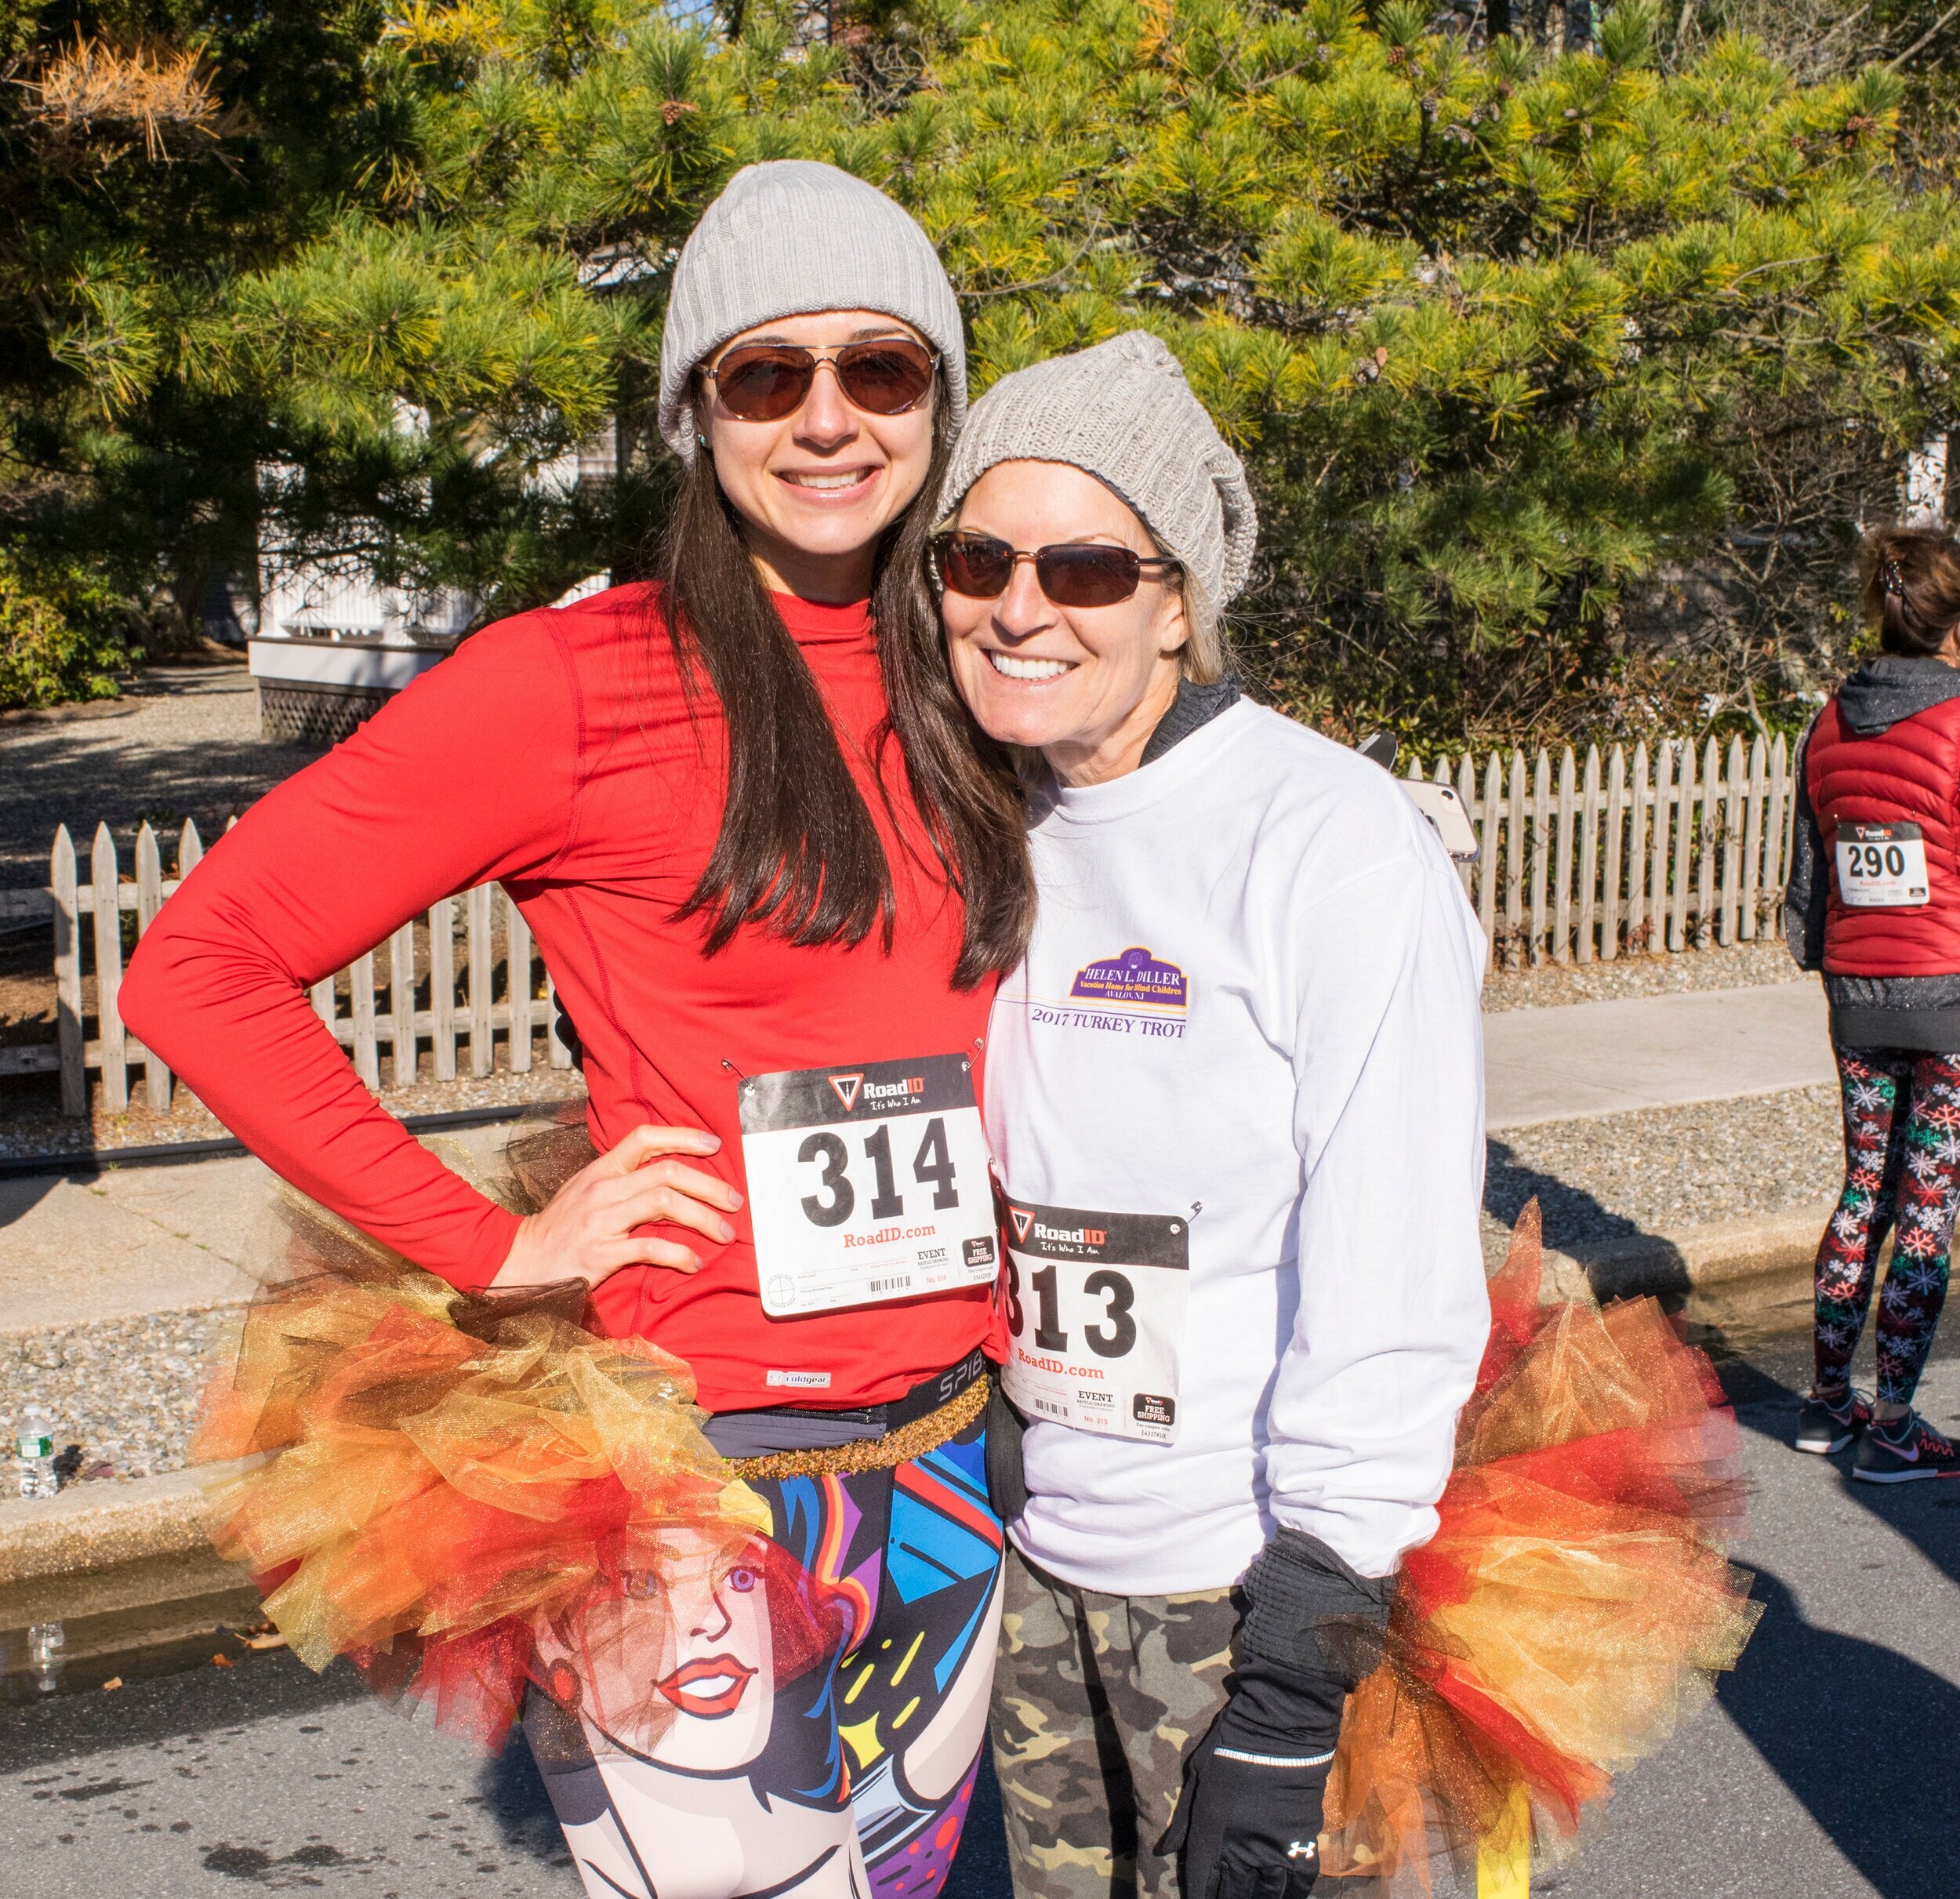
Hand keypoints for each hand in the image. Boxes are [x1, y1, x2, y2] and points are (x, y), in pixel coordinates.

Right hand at [491, 1124, 740, 1289]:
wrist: (521, 1262)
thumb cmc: (561, 1228)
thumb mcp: (586, 1191)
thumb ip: (623, 1179)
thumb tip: (671, 1176)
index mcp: (601, 1171)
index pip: (644, 1138)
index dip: (683, 1136)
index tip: (714, 1145)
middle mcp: (603, 1189)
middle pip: (667, 1173)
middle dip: (709, 1185)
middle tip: (734, 1201)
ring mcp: (600, 1221)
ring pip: (663, 1203)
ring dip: (702, 1217)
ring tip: (723, 1233)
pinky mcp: (599, 1254)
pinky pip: (648, 1248)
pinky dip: (677, 1255)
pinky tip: (692, 1263)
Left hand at [1164, 1727, 1326, 1898]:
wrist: (1279, 1729)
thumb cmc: (1231, 1746)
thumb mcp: (1198, 1777)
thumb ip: (1183, 1822)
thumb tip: (1163, 1852)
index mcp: (1212, 1833)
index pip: (1202, 1881)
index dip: (1200, 1896)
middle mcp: (1242, 1850)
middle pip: (1234, 1894)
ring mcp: (1274, 1849)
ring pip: (1267, 1893)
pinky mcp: (1303, 1842)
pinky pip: (1299, 1882)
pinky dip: (1292, 1894)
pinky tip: (1285, 1896)